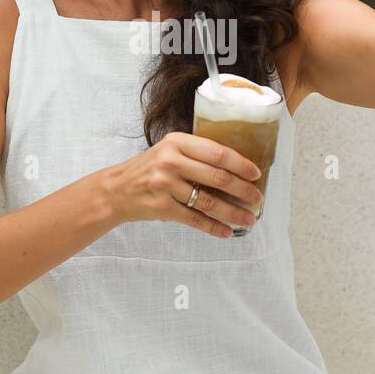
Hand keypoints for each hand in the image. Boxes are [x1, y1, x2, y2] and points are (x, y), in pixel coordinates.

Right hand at [106, 131, 264, 237]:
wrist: (116, 189)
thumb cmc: (149, 168)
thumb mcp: (169, 150)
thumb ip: (196, 153)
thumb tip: (236, 168)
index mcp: (177, 142)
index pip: (217, 152)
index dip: (240, 164)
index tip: (256, 173)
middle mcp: (171, 161)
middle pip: (217, 177)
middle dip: (242, 190)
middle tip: (258, 198)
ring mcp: (165, 185)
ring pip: (208, 201)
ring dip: (232, 212)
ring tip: (247, 218)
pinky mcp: (161, 207)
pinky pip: (194, 219)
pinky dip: (212, 227)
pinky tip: (226, 231)